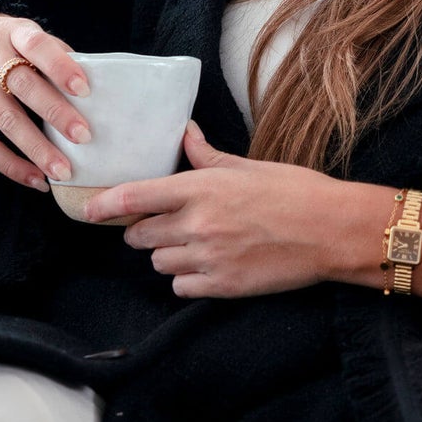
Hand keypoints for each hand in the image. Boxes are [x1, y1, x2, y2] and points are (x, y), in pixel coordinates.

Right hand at [0, 4, 94, 191]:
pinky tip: (35, 179)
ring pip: (6, 121)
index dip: (61, 67)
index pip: (37, 46)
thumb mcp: (18, 30)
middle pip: (25, 87)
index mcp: (12, 32)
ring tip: (64, 171)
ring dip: (37, 150)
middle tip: (84, 137)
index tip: (85, 90)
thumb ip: (50, 51)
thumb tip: (93, 83)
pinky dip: (11, 165)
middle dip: (56, 114)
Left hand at [83, 123, 353, 296]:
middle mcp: (197, 223)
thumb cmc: (296, 192)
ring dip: (166, 254)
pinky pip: (180, 287)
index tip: (88, 210)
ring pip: (158, 262)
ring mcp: (208, 257)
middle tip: (161, 224)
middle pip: (138, 235)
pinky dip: (186, 280)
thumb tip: (186, 134)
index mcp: (201, 187)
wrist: (333, 231)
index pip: (134, 197)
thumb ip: (208, 156)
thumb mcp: (249, 166)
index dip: (104, 205)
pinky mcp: (223, 286)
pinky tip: (207, 267)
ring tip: (193, 245)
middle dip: (142, 230)